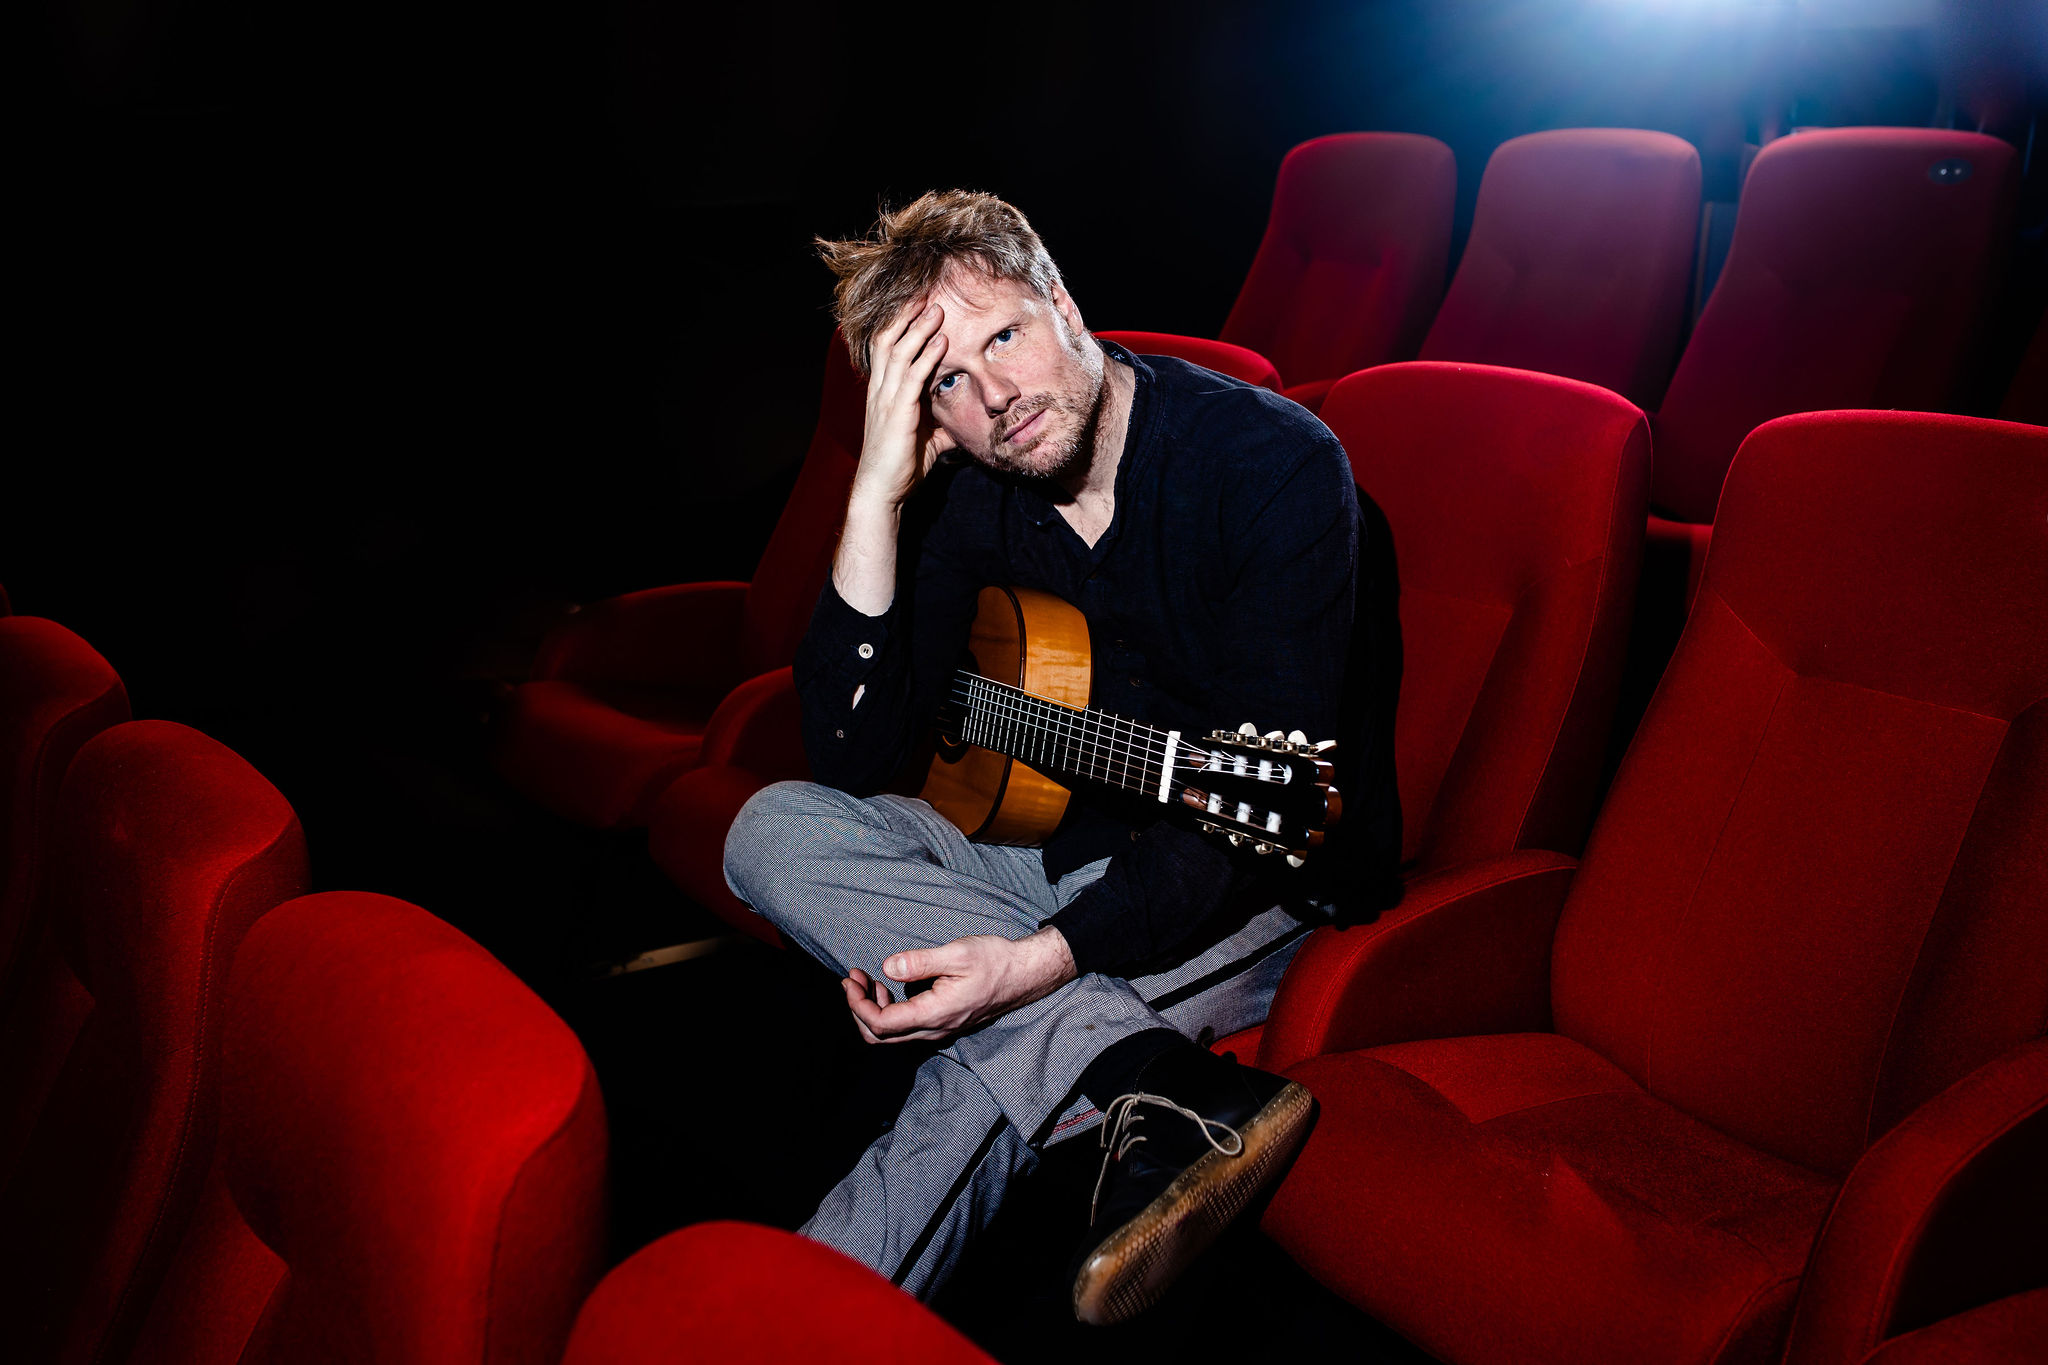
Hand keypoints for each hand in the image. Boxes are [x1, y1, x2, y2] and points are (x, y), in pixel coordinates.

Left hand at [841, 927, 1076, 1044]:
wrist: (1024, 975)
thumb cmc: (994, 961)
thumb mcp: (957, 953)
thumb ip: (920, 962)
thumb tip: (888, 968)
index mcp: (934, 1014)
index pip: (881, 1024)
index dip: (857, 1004)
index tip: (851, 979)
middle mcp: (934, 1029)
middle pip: (880, 1037)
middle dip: (858, 1009)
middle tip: (853, 979)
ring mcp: (938, 1030)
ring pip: (891, 1035)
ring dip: (872, 1010)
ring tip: (868, 980)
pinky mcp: (942, 1024)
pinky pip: (905, 1029)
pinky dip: (888, 1011)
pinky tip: (889, 988)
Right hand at [849, 299, 958, 512]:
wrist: (882, 492)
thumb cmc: (901, 465)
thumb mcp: (927, 439)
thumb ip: (942, 424)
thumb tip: (965, 421)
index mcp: (884, 391)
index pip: (887, 346)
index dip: (900, 323)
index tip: (919, 303)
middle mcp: (880, 390)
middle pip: (888, 339)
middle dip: (905, 314)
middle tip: (926, 292)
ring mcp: (886, 399)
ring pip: (898, 352)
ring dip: (918, 328)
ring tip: (936, 307)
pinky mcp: (897, 413)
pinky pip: (912, 377)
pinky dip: (927, 356)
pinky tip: (941, 341)